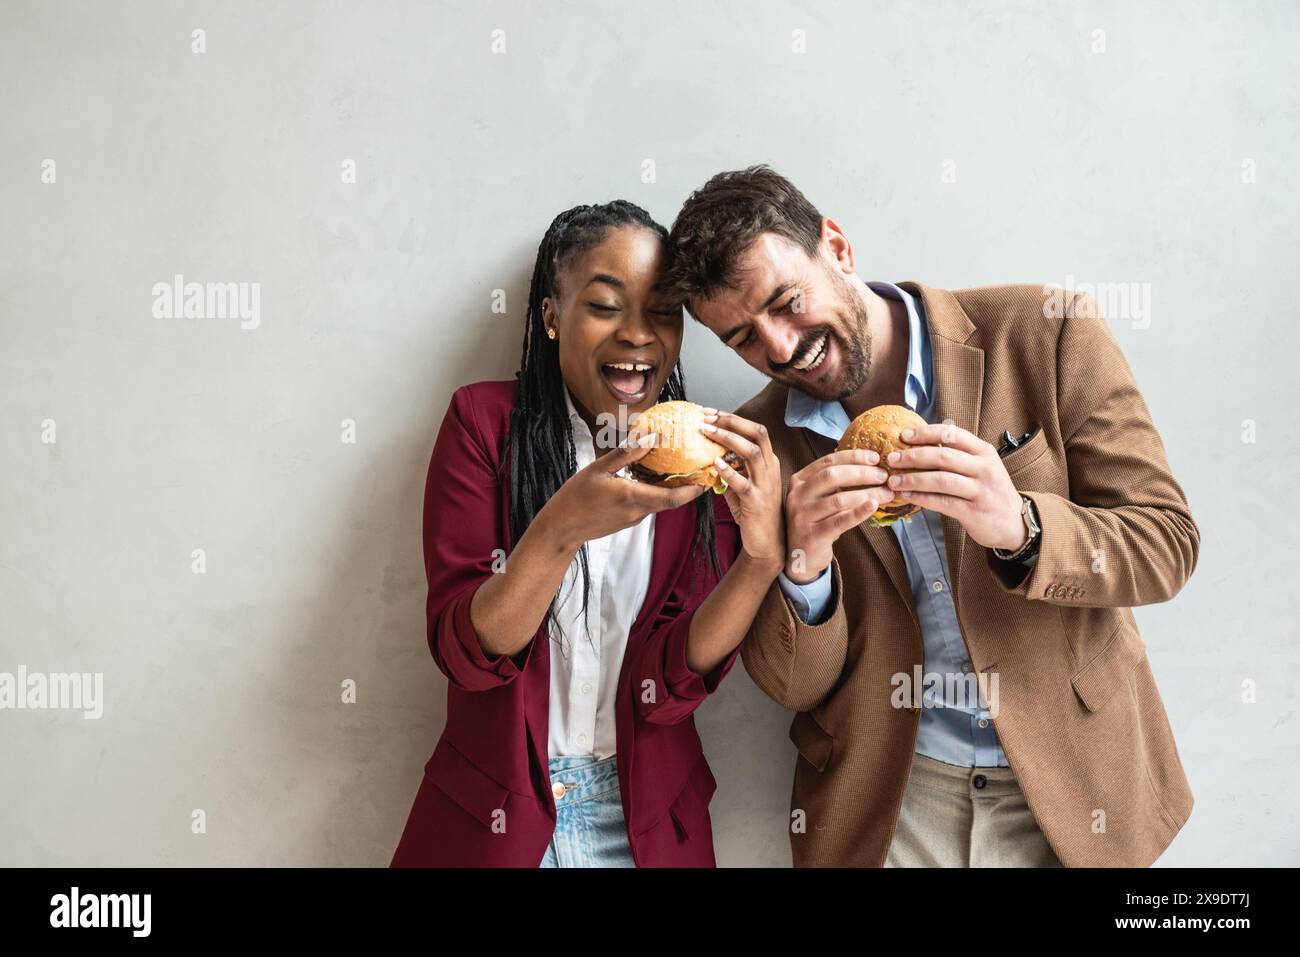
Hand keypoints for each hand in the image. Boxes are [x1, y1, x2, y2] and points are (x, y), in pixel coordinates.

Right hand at [541, 432, 705, 549]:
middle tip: (700, 467)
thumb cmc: (575, 498)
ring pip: (660, 502)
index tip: (707, 476)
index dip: (694, 489)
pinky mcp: (627, 521)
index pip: (673, 497)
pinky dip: (655, 492)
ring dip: (671, 488)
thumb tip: (651, 437)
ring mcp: (633, 518)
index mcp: (632, 497)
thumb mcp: (598, 469)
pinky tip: (652, 477)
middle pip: (672, 500)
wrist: (561, 528)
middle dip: (688, 486)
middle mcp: (638, 512)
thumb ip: (626, 454)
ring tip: (679, 467)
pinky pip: (648, 504)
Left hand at [698, 409, 783, 571]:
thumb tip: (707, 453)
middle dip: (732, 421)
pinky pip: (743, 482)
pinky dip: (728, 471)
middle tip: (707, 416)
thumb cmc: (753, 512)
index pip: (754, 430)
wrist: (767, 542)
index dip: (733, 419)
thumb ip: (730, 468)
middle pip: (757, 434)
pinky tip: (714, 463)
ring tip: (708, 432)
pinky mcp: (757, 501)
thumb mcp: (742, 484)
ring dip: (729, 439)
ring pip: (753, 453)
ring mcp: (765, 484)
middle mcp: (770, 468)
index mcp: (768, 461)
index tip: (710, 412)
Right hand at [783, 448, 893, 583]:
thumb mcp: (817, 498)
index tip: (875, 458)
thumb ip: (833, 483)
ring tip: (886, 493)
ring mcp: (802, 516)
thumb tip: (871, 467)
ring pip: (839, 500)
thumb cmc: (816, 522)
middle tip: (884, 477)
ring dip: (867, 494)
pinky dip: (858, 513)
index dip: (853, 457)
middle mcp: (797, 495)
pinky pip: (839, 522)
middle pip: (832, 476)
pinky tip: (873, 506)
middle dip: (862, 473)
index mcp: (799, 481)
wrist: (799, 556)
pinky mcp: (811, 535)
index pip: (828, 461)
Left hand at [884, 420, 1027, 551]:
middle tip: (892, 459)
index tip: (904, 436)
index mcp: (984, 452)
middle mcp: (985, 468)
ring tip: (894, 480)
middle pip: (943, 457)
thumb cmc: (991, 490)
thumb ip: (961, 451)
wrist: (1015, 523)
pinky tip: (907, 496)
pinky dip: (921, 498)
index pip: (952, 435)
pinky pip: (942, 502)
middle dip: (913, 456)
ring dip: (913, 479)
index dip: (926, 433)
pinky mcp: (974, 511)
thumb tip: (934, 432)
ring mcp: (981, 490)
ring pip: (941, 480)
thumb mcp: (983, 465)